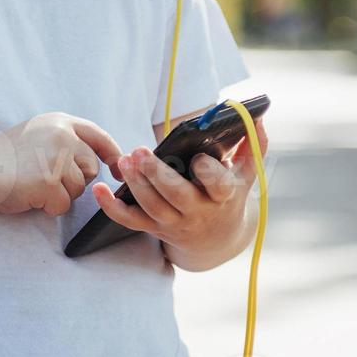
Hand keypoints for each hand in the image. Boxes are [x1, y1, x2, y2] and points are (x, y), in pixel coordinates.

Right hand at [0, 112, 124, 216]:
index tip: (118, 170)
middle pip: (91, 168)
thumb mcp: (36, 134)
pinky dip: (48, 207)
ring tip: (33, 185)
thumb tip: (96, 160)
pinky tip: (29, 196)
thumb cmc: (4, 158)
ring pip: (79, 189)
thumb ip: (64, 140)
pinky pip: (63, 204)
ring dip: (60, 194)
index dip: (112, 154)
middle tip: (45, 179)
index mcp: (59, 121)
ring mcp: (56, 157)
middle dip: (74, 180)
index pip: (98, 136)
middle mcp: (62, 134)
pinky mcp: (49, 181)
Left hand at [91, 117, 267, 252]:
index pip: (218, 186)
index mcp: (223, 196)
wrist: (217, 240)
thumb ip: (254, 144)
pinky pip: (130, 221)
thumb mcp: (247, 174)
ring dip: (136, 184)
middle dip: (158, 175)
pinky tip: (99, 190)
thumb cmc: (229, 195)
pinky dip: (112, 208)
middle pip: (176, 196)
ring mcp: (174, 222)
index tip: (199, 158)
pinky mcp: (154, 228)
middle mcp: (198, 212)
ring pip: (152, 207)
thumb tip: (257, 116)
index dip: (209, 173)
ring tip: (124, 160)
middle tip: (140, 152)